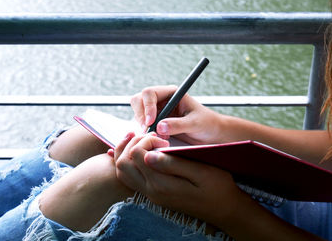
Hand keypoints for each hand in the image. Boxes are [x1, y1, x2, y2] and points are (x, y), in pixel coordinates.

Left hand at [113, 132, 241, 227]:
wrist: (223, 208)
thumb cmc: (217, 187)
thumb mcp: (201, 171)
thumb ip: (173, 164)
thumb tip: (148, 155)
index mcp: (162, 184)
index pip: (136, 155)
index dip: (146, 140)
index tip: (163, 138)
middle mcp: (151, 191)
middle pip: (123, 163)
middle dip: (133, 143)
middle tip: (152, 137)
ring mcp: (149, 194)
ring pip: (123, 171)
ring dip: (128, 152)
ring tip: (143, 141)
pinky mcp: (152, 194)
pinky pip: (129, 178)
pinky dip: (129, 162)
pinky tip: (139, 152)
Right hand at [130, 85, 224, 143]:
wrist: (212, 134)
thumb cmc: (208, 124)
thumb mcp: (195, 124)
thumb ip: (178, 125)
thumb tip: (159, 127)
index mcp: (171, 94)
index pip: (150, 93)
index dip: (147, 107)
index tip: (150, 122)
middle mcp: (162, 100)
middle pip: (139, 100)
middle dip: (140, 115)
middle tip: (147, 130)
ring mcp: (158, 111)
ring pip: (138, 113)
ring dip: (142, 125)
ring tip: (157, 136)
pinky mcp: (156, 123)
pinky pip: (143, 125)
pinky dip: (145, 132)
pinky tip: (157, 138)